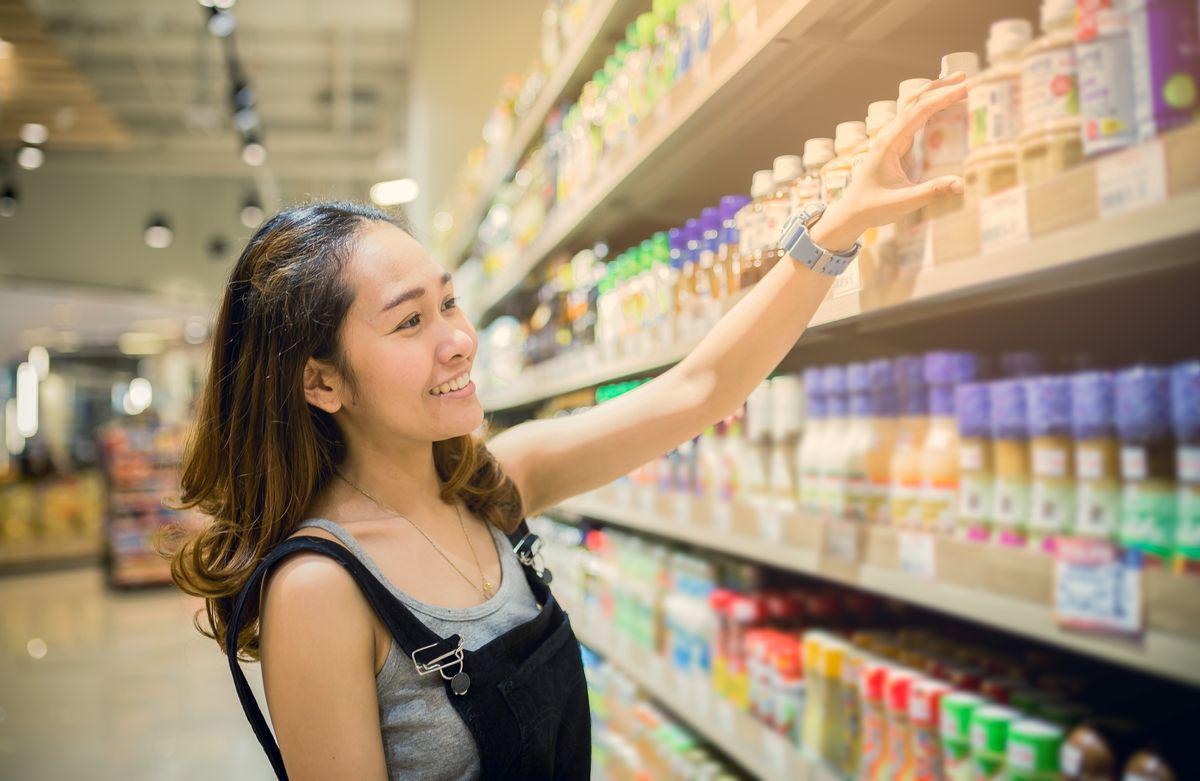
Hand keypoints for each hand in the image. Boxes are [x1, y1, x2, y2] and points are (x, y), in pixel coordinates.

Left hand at [809, 73, 969, 252]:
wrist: (850, 212)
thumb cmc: (872, 207)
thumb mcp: (903, 203)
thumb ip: (931, 192)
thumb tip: (961, 185)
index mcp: (888, 143)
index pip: (919, 111)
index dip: (944, 97)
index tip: (966, 87)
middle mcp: (888, 135)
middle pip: (914, 101)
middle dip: (941, 87)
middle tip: (968, 78)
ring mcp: (890, 138)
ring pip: (911, 106)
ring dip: (933, 91)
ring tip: (958, 81)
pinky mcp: (894, 144)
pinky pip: (912, 118)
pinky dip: (929, 105)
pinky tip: (942, 103)